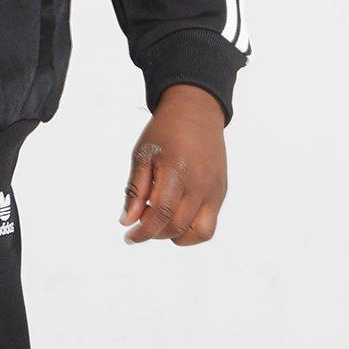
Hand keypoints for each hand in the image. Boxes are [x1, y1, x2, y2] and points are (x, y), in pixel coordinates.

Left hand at [119, 85, 227, 245]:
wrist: (197, 112)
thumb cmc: (166, 131)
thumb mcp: (143, 155)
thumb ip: (135, 190)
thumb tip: (127, 221)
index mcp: (178, 170)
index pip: (162, 213)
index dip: (143, 231)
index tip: (129, 237)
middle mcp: (201, 183)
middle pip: (177, 226)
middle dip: (154, 233)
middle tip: (141, 222)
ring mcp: (214, 190)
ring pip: (199, 233)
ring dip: (175, 236)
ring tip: (160, 221)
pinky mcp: (221, 192)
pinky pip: (209, 225)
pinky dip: (191, 231)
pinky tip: (175, 217)